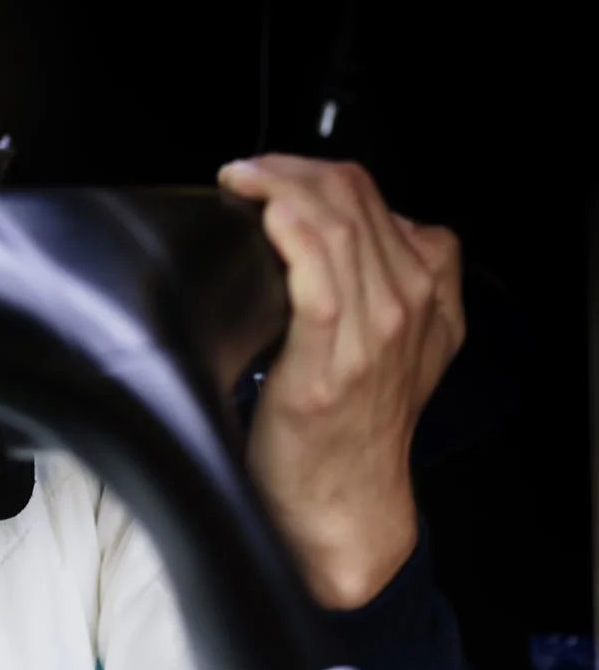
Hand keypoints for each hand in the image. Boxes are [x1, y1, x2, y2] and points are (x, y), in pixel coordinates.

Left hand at [219, 155, 463, 607]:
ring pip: (333, 226)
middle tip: (243, 172)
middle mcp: (409, 304)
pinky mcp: (329, 367)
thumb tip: (341, 223)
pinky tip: (265, 215)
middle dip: (287, 168)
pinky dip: (293, 237)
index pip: (369, 194)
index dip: (310, 169)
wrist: (345, 500)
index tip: (265, 171)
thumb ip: (392, 279)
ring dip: (279, 188)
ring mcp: (374, 335)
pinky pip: (317, 281)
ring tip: (240, 182)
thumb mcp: (400, 342)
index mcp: (429, 289)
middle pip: (350, 198)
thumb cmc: (354, 421)